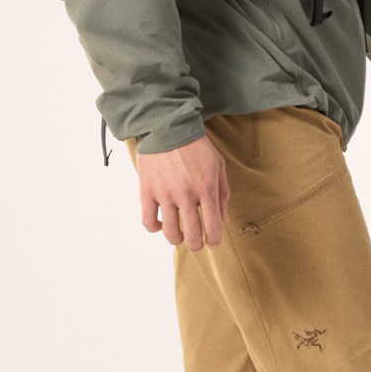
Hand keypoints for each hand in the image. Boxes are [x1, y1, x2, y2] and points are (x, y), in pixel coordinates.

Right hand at [137, 133, 230, 248]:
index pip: (213, 226)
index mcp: (207, 188)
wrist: (167, 127)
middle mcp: (186, 195)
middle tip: (195, 243)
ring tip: (178, 236)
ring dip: (176, 239)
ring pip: (170, 233)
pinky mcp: (147, 191)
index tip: (212, 243)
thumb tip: (223, 219)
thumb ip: (223, 193)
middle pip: (192, 235)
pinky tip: (160, 224)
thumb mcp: (218, 165)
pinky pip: (148, 221)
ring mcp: (165, 194)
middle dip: (196, 244)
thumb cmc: (196, 146)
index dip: (214, 240)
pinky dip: (154, 228)